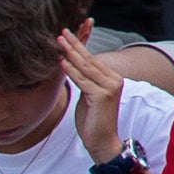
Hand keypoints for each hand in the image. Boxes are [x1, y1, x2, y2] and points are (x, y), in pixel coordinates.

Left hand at [60, 37, 132, 165]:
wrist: (103, 142)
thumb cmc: (94, 121)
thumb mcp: (88, 97)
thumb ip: (85, 82)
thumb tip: (73, 68)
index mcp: (112, 79)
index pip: (93, 59)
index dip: (80, 46)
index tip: (68, 36)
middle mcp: (114, 80)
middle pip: (90, 59)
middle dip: (75, 44)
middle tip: (62, 32)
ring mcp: (110, 87)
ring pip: (86, 67)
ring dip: (70, 53)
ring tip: (59, 41)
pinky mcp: (102, 96)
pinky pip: (82, 80)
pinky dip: (70, 70)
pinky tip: (61, 62)